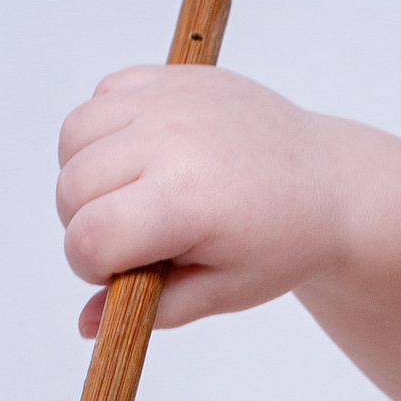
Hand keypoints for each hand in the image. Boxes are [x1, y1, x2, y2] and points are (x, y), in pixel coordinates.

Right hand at [56, 62, 362, 329]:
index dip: (91, 266)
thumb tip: (85, 325)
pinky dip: (106, 129)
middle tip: (134, 238)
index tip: (120, 272)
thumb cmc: (282, 240)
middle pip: (70, 188)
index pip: (88, 238)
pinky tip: (143, 156)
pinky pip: (102, 96)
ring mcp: (173, 100)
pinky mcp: (174, 76)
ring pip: (74, 136)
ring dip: (86, 173)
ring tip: (132, 196)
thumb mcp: (222, 291)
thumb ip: (148, 309)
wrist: (330, 182)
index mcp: (187, 200)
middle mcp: (172, 139)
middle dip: (86, 224)